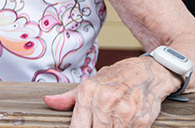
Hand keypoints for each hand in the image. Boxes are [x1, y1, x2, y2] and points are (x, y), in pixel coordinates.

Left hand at [43, 56, 177, 126]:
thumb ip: (67, 98)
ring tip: (110, 121)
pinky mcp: (141, 121)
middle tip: (98, 124)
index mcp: (88, 92)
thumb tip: (48, 102)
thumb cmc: (114, 79)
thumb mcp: (88, 84)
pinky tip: (123, 123)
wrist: (146, 72)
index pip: (78, 126)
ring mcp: (124, 112)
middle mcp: (105, 102)